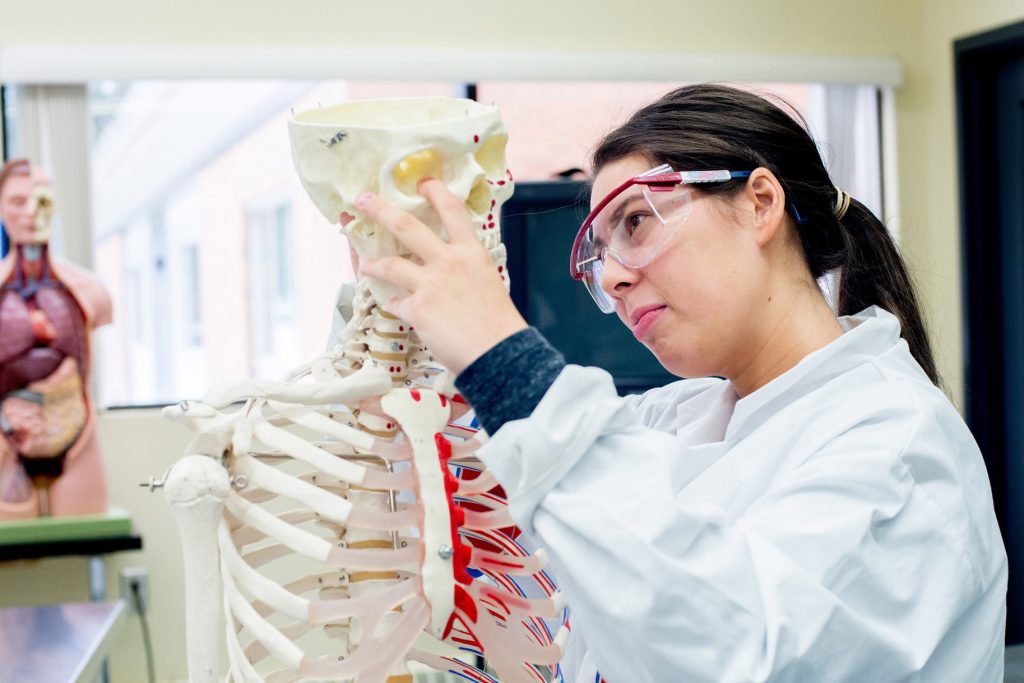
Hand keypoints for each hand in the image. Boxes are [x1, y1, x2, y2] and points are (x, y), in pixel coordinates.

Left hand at [355, 179, 526, 374]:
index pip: (452, 210)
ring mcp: (431, 283)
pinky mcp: (418, 308)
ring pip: (390, 264)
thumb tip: (452, 273)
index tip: (422, 183)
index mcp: (472, 252)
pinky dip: (393, 303)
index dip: (435, 192)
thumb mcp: (488, 282)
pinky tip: (393, 305)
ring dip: (373, 263)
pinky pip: (396, 302)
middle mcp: (449, 261)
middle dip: (380, 209)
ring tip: (365, 265)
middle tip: (362, 200)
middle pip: (407, 226)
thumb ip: (467, 271)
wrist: (499, 352)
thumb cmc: (499, 323)